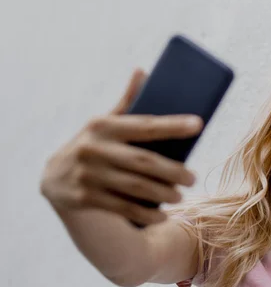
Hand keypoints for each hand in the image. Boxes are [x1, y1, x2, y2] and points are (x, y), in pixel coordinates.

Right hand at [40, 69, 202, 226]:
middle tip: (193, 178)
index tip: (199, 124)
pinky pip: (122, 207)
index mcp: (103, 126)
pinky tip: (161, 216)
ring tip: (181, 197)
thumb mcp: (106, 123)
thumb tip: (142, 70)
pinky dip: (144, 213)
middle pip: (144, 162)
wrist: (54, 178)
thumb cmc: (94, 145)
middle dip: (173, 171)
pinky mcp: (83, 198)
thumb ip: (127, 103)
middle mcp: (94, 149)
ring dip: (162, 194)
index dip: (173, 125)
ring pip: (135, 187)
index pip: (145, 125)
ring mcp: (87, 175)